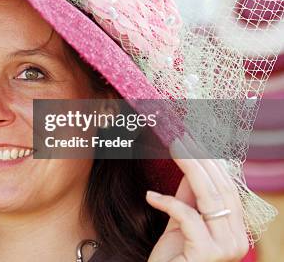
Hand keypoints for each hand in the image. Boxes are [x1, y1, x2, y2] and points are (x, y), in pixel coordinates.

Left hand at [145, 133, 249, 261]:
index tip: (192, 140)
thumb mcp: (180, 222)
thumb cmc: (172, 256)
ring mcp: (226, 247)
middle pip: (221, 189)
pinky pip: (188, 217)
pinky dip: (168, 202)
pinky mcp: (207, 253)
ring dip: (189, 168)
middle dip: (201, 160)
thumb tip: (189, 165)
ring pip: (210, 198)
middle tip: (181, 138)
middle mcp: (237, 239)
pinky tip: (150, 196)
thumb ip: (189, 197)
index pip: (228, 187)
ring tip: (173, 149)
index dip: (211, 162)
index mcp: (235, 229)